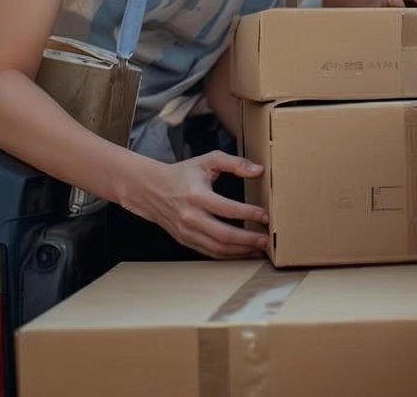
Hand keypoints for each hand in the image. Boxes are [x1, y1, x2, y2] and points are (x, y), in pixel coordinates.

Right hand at [122, 151, 268, 258]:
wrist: (150, 189)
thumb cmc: (182, 174)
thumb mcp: (207, 161)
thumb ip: (234, 163)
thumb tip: (258, 170)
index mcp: (197, 196)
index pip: (227, 209)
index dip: (249, 214)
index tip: (266, 216)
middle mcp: (190, 217)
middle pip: (223, 235)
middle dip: (248, 239)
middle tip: (266, 239)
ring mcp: (186, 232)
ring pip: (216, 248)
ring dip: (240, 251)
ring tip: (259, 249)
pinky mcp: (184, 240)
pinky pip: (209, 252)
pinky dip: (227, 255)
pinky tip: (242, 252)